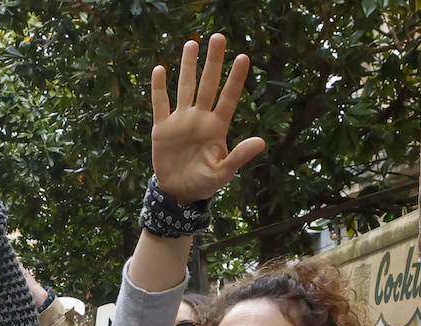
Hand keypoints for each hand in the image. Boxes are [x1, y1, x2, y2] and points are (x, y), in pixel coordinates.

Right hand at [150, 34, 264, 204]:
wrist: (179, 192)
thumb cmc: (205, 183)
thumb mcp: (224, 172)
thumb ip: (240, 157)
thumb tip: (261, 142)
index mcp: (217, 127)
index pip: (228, 97)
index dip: (235, 78)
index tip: (243, 57)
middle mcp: (200, 118)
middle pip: (207, 84)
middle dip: (213, 62)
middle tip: (218, 37)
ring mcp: (181, 121)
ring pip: (185, 87)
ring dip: (188, 66)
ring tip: (192, 43)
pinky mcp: (163, 129)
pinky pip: (160, 104)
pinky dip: (159, 88)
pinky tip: (160, 69)